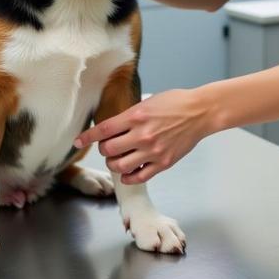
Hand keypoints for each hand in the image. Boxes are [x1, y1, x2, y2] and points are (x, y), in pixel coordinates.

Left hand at [73, 89, 213, 183]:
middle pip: (108, 150)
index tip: (78, 141)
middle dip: (103, 150)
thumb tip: (114, 126)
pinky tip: (128, 172)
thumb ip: (131, 115)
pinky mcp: (163, 163)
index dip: (87, 137)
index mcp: (136, 115)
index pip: (103, 129)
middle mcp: (142, 134)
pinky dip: (128, 177)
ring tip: (117, 159)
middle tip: (106, 147)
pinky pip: (138, 177)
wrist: (200, 112)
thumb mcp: (148, 102)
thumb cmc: (176, 102)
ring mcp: (152, 151)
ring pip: (120, 167)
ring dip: (113, 164)